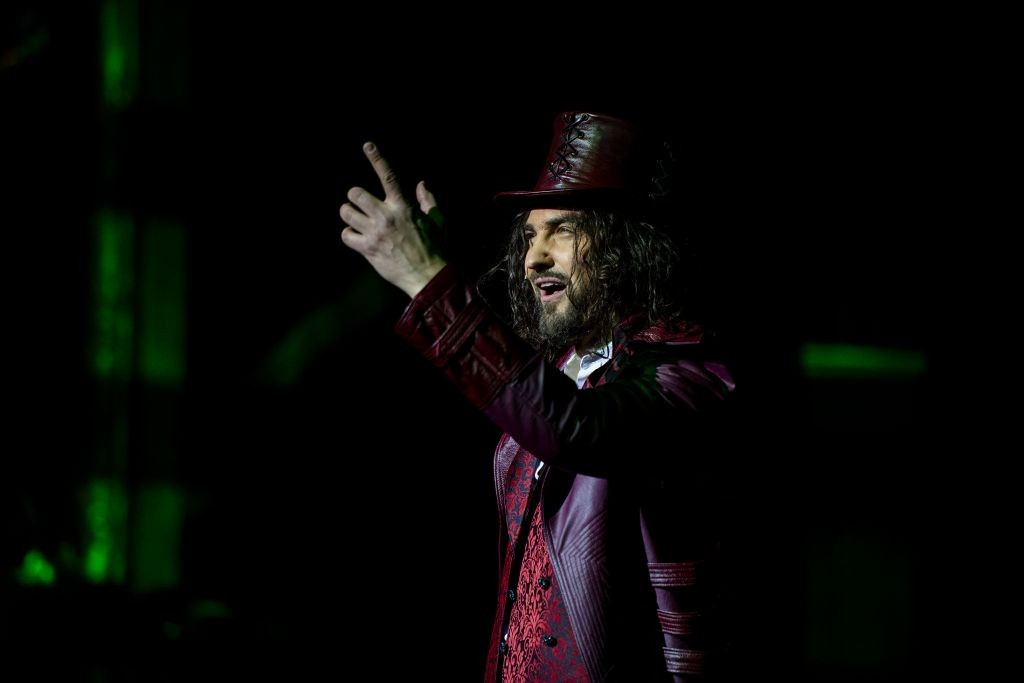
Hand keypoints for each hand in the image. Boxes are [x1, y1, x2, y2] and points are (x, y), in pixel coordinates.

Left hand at [339, 142, 447, 297]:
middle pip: (355, 194)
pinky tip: (358, 239)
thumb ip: (428, 200)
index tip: (368, 146)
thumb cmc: (434, 248)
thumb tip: (421, 184)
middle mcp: (387, 216)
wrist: (427, 275)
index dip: (377, 159)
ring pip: (346, 212)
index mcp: (403, 206)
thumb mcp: (437, 220)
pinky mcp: (367, 249)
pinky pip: (346, 235)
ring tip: (357, 221)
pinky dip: (350, 235)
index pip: (388, 176)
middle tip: (360, 206)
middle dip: (355, 198)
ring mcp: (375, 232)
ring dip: (349, 215)